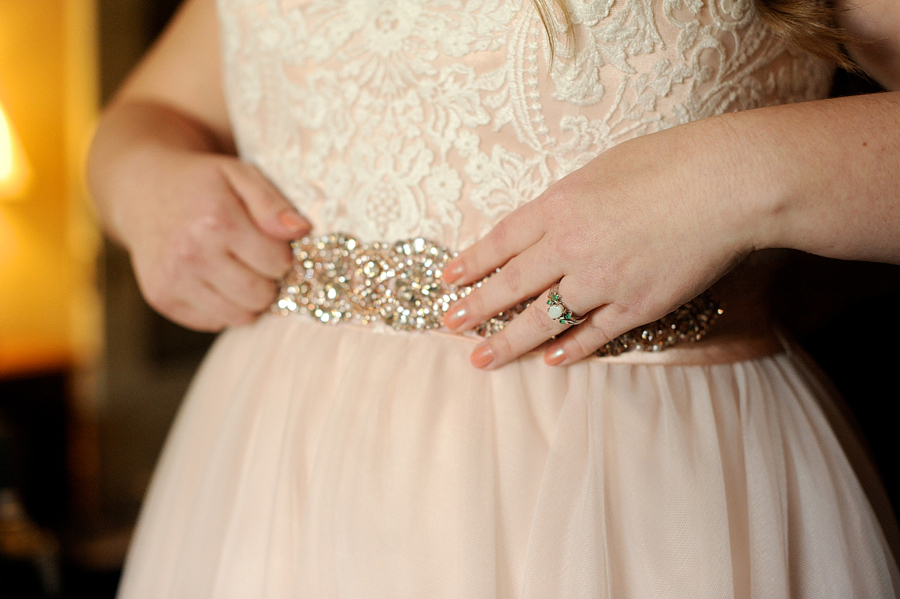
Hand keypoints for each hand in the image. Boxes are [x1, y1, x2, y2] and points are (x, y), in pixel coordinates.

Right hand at [122, 150, 310, 330]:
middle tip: (257, 263)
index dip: (282, 256)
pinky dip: (223, 308)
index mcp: (216, 220)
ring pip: (239, 317)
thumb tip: (300, 231)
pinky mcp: (161, 297)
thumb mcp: (240, 175)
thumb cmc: (202, 184)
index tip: (272, 245)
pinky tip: (214, 280)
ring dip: (248, 300)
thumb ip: (272, 203)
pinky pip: (213, 323)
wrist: (142, 189)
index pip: (277, 263)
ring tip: (239, 272)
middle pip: (260, 295)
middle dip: (268, 282)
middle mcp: (191, 253)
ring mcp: (172, 279)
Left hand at [442, 120, 757, 367]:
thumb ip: (567, 201)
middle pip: (511, 285)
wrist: (726, 185)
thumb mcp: (601, 169)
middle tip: (448, 324)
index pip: (501, 241)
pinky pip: (593, 335)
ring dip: (508, 343)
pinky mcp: (636, 306)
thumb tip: (545, 225)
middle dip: (475, 308)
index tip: (447, 279)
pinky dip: (569, 350)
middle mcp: (570, 246)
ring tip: (481, 360)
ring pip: (543, 319)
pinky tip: (549, 360)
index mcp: (559, 206)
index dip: (471, 263)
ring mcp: (601, 281)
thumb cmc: (668, 162)